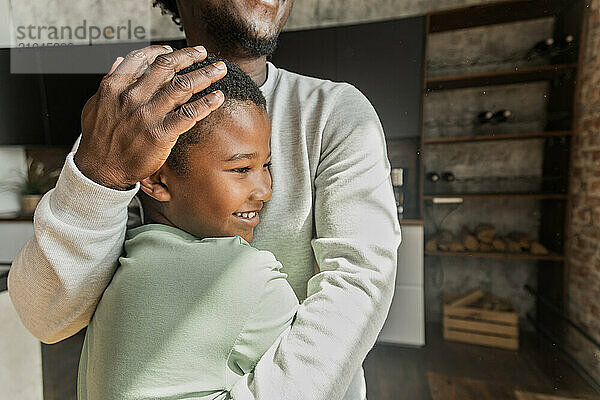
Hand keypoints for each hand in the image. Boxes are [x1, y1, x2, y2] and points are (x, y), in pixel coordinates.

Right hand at [74, 45, 226, 189]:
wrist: (100, 170)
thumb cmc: (99, 139)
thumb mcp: (96, 104)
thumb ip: (109, 81)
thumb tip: (119, 61)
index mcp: (115, 86)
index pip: (142, 58)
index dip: (161, 51)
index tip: (173, 50)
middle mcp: (132, 97)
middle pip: (166, 67)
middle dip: (189, 56)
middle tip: (203, 53)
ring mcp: (147, 115)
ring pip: (182, 87)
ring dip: (204, 75)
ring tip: (219, 69)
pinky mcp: (160, 134)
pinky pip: (189, 114)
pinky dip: (206, 103)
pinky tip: (217, 97)